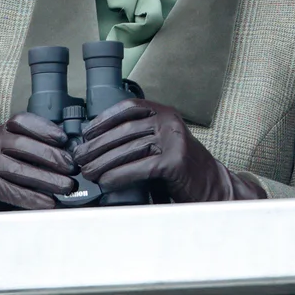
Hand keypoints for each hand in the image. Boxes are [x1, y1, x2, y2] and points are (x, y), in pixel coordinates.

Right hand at [0, 112, 75, 213]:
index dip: (44, 128)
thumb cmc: (5, 178)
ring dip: (47, 179)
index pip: (22, 121)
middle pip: (23, 145)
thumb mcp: (19, 158)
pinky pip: (10, 190)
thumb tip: (70, 157)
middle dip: (51, 156)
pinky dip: (32, 198)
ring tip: (67, 187)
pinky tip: (48, 203)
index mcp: (3, 132)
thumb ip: (37, 153)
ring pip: (19, 169)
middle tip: (72, 169)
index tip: (63, 139)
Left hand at [73, 99, 265, 202]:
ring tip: (88, 171)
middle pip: (123, 131)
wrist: (214, 187)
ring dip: (103, 163)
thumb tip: (97, 141)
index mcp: (163, 112)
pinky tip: (106, 182)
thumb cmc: (181, 167)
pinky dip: (118, 176)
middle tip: (79, 157)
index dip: (104, 119)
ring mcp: (173, 140)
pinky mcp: (175, 161)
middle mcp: (169, 121)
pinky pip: (139, 168)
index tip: (86, 132)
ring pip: (128, 150)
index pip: (128, 107)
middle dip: (97, 145)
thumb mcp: (161, 141)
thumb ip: (138, 135)